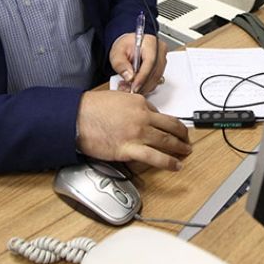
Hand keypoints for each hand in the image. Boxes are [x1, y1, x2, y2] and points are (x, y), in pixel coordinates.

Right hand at [76, 90, 190, 170]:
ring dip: (180, 148)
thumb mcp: (116, 98)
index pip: (160, 114)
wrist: (76, 117)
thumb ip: (132, 105)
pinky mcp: (130, 149)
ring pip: (167, 142)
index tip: (171, 129)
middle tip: (187, 139)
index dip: (167, 123)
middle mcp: (142, 117)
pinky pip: (155, 157)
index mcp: (139, 103)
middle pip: (170, 127)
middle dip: (182, 134)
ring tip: (186, 152)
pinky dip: (169, 162)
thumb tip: (141, 113)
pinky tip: (176, 165)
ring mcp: (138, 133)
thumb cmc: (91, 107)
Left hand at [110, 32, 166, 94]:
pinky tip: (135, 86)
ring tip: (128, 88)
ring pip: (156, 79)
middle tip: (129, 90)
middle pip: (155, 72)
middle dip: (142, 84)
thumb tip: (129, 76)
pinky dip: (145, 86)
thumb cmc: (125, 46)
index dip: (143, 76)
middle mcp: (160, 51)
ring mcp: (162, 60)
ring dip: (143, 87)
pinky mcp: (161, 69)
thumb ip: (120, 63)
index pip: (151, 61)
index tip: (134, 87)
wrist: (129, 47)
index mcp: (151, 43)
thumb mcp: (117, 52)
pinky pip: (156, 81)